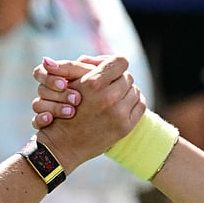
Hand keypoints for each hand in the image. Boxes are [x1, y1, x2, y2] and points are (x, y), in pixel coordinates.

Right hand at [30, 56, 145, 170]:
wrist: (62, 145)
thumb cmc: (64, 110)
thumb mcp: (71, 83)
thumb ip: (88, 66)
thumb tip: (105, 57)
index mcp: (93, 83)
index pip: (120, 62)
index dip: (115, 65)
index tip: (111, 70)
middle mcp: (108, 97)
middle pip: (128, 77)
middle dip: (119, 80)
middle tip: (111, 85)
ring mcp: (118, 113)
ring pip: (135, 90)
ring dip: (127, 91)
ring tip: (116, 96)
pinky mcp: (125, 127)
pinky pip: (140, 105)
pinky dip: (134, 102)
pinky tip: (124, 104)